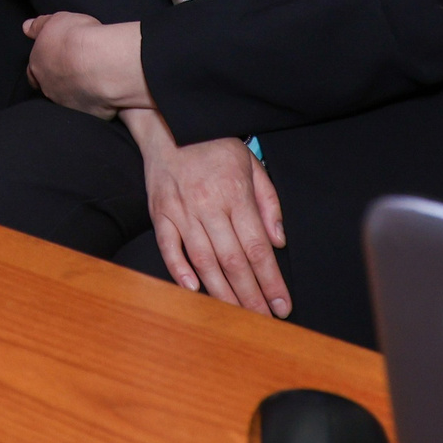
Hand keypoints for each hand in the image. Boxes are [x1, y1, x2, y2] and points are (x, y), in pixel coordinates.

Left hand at [22, 11, 140, 116]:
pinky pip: (90, 108)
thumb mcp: (55, 21)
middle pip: (48, 87)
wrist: (101, 61)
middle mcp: (48, 87)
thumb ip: (39, 26)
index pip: (33, 71)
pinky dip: (94, 101)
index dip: (42, 66)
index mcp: (38, 65)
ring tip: (91, 78)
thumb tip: (26, 27)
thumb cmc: (77, 39)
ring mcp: (67, 103)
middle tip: (72, 69)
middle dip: (57, 80)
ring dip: (76, 91)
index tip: (52, 60)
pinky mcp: (88, 113)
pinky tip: (103, 90)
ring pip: (68, 99)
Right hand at [131, 118, 291, 318]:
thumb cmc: (214, 144)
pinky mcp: (160, 212)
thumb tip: (279, 242)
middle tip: (263, 320)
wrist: (170, 121)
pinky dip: (179, 270)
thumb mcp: (251, 164)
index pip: (258, 249)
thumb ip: (268, 203)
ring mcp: (181, 210)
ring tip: (236, 316)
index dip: (271, 281)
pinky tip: (194, 290)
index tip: (282, 305)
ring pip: (204, 260)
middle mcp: (209, 205)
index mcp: (236, 194)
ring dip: (221, 293)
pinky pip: (169, 246)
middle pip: (233, 261)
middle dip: (251, 296)